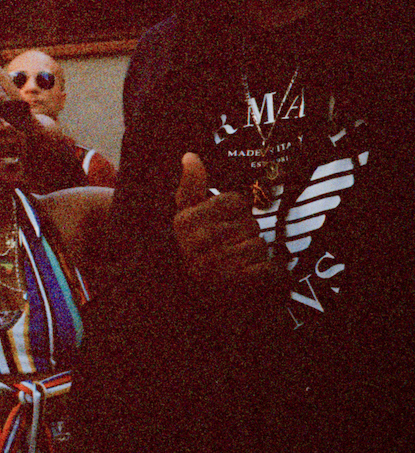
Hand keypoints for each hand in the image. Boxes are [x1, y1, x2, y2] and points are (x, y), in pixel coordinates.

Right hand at [173, 153, 275, 287]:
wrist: (197, 297)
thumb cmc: (195, 248)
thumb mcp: (186, 215)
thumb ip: (191, 185)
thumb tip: (190, 155)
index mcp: (185, 221)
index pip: (234, 201)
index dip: (236, 211)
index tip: (225, 223)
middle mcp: (198, 242)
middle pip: (248, 223)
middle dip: (245, 233)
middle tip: (231, 245)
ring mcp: (216, 265)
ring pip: (259, 244)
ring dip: (255, 253)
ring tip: (238, 260)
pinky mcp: (235, 285)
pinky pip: (267, 267)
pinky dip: (266, 271)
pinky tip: (251, 274)